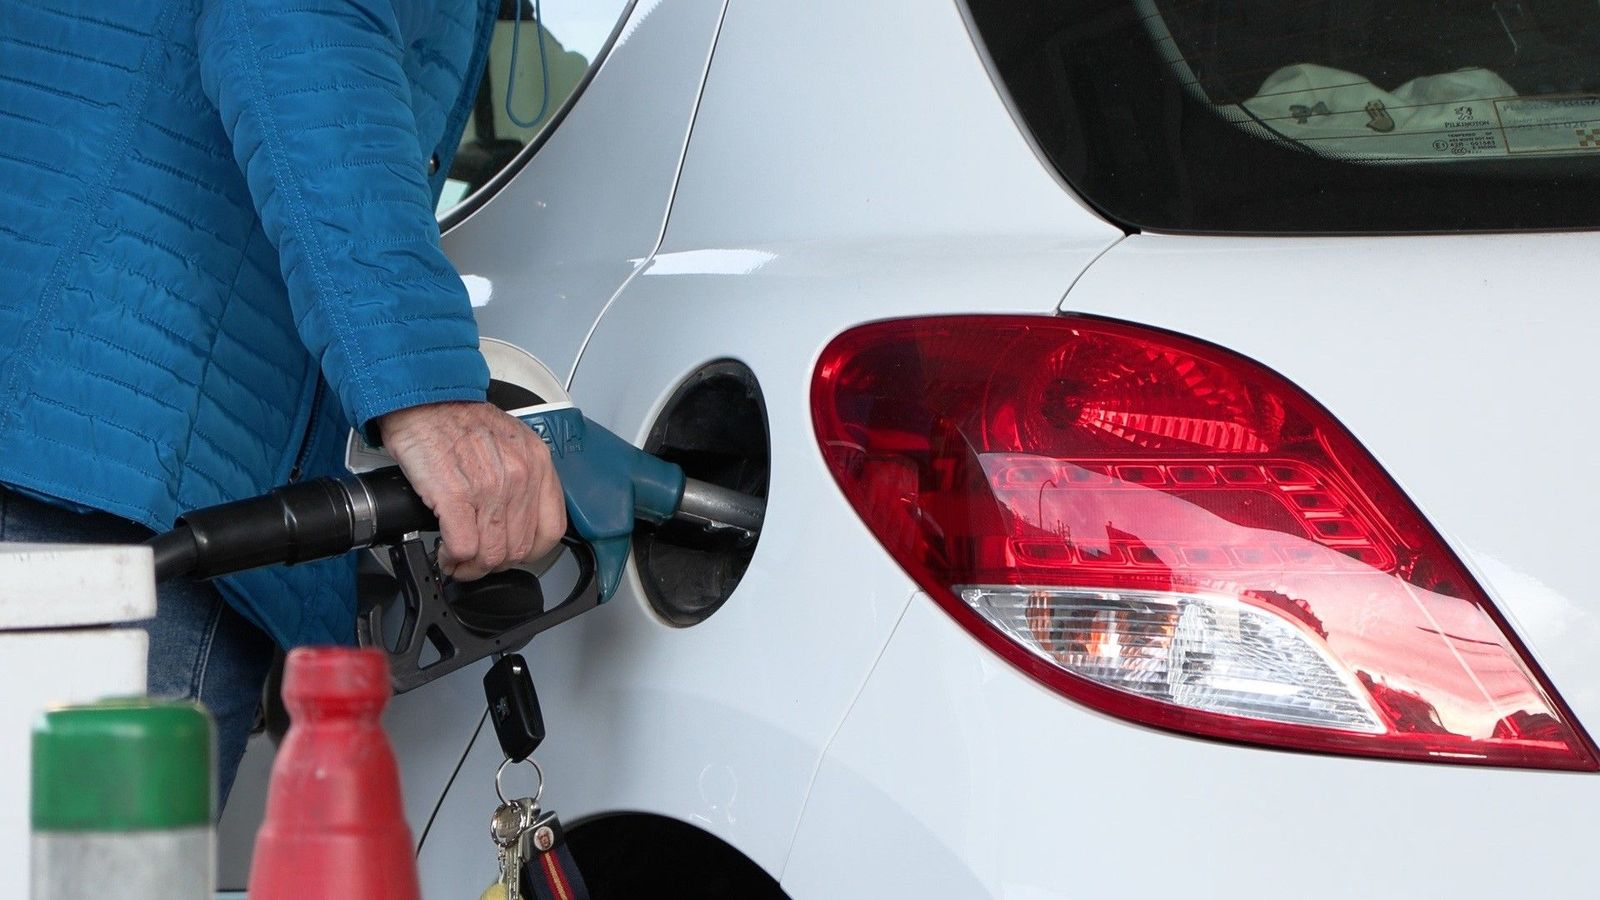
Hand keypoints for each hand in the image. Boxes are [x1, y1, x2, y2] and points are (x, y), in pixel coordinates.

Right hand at [375, 401, 564, 580]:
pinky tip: (445, 551)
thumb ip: (524, 476)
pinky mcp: (455, 496)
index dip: (530, 551)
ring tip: (458, 558)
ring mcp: (489, 487)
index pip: (551, 530)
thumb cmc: (459, 420)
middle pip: (519, 548)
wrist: (423, 400)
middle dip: (496, 562)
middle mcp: (519, 476)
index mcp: (537, 463)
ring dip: (471, 565)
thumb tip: (521, 518)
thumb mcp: (511, 441)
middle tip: (478, 559)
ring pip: (491, 554)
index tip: (512, 552)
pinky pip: (464, 547)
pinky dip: (452, 558)